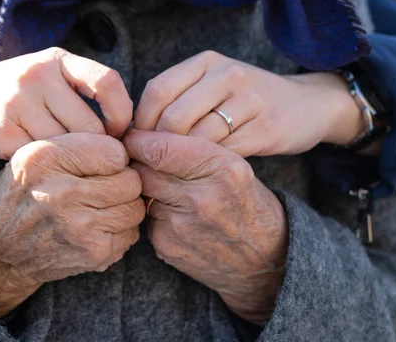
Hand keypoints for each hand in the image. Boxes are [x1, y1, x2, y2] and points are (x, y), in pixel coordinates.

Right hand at [0, 48, 131, 158]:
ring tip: (68, 164)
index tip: (118, 134)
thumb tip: (128, 135)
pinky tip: (42, 165)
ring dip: (72, 162)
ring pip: (66, 147)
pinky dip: (47, 167)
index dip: (122, 113)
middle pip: (90, 126)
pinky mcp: (1, 133)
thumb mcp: (49, 76)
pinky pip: (42, 160)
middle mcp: (37, 76)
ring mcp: (17, 103)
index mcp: (57, 59)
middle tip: (95, 161)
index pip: (108, 82)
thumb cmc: (17, 92)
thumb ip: (83, 92)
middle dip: (97, 149)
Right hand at [0, 133, 144, 316]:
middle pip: (130, 181)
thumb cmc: (22, 193)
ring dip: (123, 207)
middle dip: (122, 182)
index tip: (101, 164)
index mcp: (46, 159)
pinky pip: (130, 234)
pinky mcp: (93, 254)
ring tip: (100, 206)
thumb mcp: (34, 153)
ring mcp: (79, 227)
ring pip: (135, 207)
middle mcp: (62, 193)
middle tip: (104, 186)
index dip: (112, 157)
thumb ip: (79, 143)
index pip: (114, 152)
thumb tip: (131, 149)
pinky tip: (96, 227)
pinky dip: (119, 231)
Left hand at [124, 129, 287, 323]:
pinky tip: (176, 215)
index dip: (138, 139)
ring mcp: (181, 227)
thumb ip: (192, 147)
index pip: (159, 147)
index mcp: (222, 169)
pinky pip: (146, 218)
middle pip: (142, 169)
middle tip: (140, 158)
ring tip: (170, 189)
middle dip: (137, 161)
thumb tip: (142, 134)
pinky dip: (154, 212)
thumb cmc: (246, 203)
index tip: (132, 135)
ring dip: (146, 187)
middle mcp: (200, 199)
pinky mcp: (166, 246)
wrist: (264, 261)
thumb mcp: (234, 165)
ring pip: (141, 192)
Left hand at [134, 51, 363, 156]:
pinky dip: (209, 168)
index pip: (158, 90)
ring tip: (174, 173)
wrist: (307, 105)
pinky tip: (204, 175)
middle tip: (153, 166)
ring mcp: (251, 100)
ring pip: (199, 138)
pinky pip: (226, 153)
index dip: (140, 123)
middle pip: (174, 117)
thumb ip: (176, 101)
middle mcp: (228, 75)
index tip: (135, 146)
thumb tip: (132, 134)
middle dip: (158, 147)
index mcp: (206, 62)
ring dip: (182, 162)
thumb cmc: (244, 102)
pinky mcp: (268, 127)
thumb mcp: (211, 87)